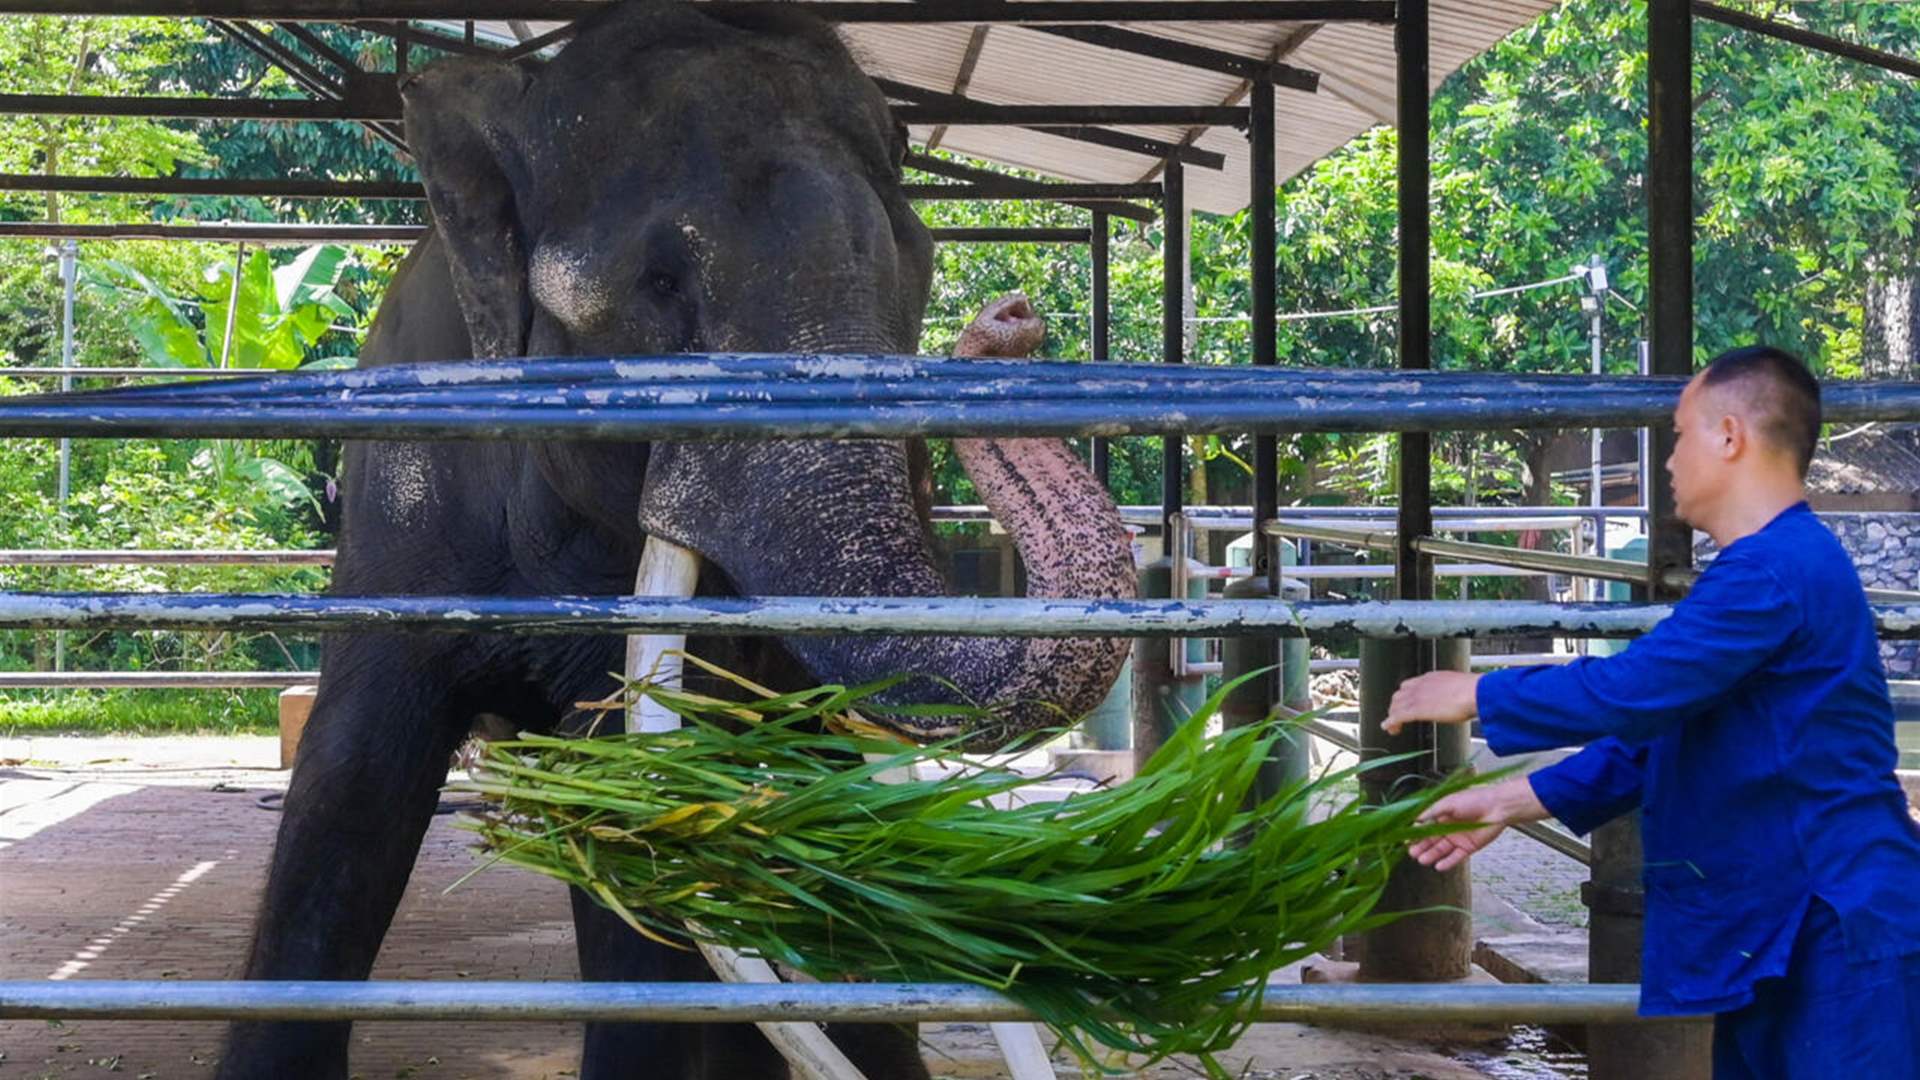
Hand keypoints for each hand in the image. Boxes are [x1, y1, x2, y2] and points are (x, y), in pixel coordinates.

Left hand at [1382, 670, 1480, 734]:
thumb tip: (1458, 700)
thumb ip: (1452, 693)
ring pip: (1396, 705)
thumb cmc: (1475, 691)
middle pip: (1399, 694)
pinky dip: (1391, 722)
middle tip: (1396, 716)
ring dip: (1392, 715)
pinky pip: (1398, 716)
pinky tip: (1389, 728)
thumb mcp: (1460, 688)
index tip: (1405, 703)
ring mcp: (1417, 697)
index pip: (1410, 685)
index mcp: (1431, 678)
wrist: (1476, 693)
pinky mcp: (1417, 709)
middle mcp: (1421, 685)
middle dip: (1396, 706)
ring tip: (1393, 726)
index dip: (1404, 696)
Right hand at [1407, 777, 1548, 871]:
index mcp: (1441, 815)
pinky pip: (1455, 857)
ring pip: (1441, 850)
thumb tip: (1415, 818)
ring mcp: (1457, 839)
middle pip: (1431, 840)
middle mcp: (1447, 828)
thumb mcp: (1448, 802)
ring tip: (1421, 860)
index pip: (1424, 827)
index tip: (1405, 840)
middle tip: (1411, 853)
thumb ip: (1432, 811)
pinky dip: (1447, 862)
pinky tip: (1438, 866)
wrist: (1498, 807)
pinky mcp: (1468, 848)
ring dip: (1431, 855)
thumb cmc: (1474, 799)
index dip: (1415, 834)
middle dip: (1421, 847)